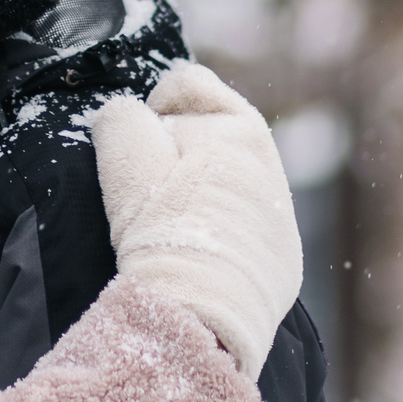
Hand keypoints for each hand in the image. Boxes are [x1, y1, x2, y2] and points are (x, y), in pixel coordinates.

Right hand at [88, 62, 302, 379]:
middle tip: (152, 188)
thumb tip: (126, 116)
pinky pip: (244, 221)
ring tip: (172, 221)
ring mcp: (278, 214)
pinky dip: (220, 225)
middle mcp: (268, 165)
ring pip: (228, 177)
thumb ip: (122, 121)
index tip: (140, 141)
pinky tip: (196, 248)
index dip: (154, 106)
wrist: (205, 317)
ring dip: (201, 186)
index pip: (188, 84)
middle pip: (211, 130)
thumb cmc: (163, 234)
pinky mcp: (280, 257)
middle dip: (178, 148)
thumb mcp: (128, 165)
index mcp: (237, 130)